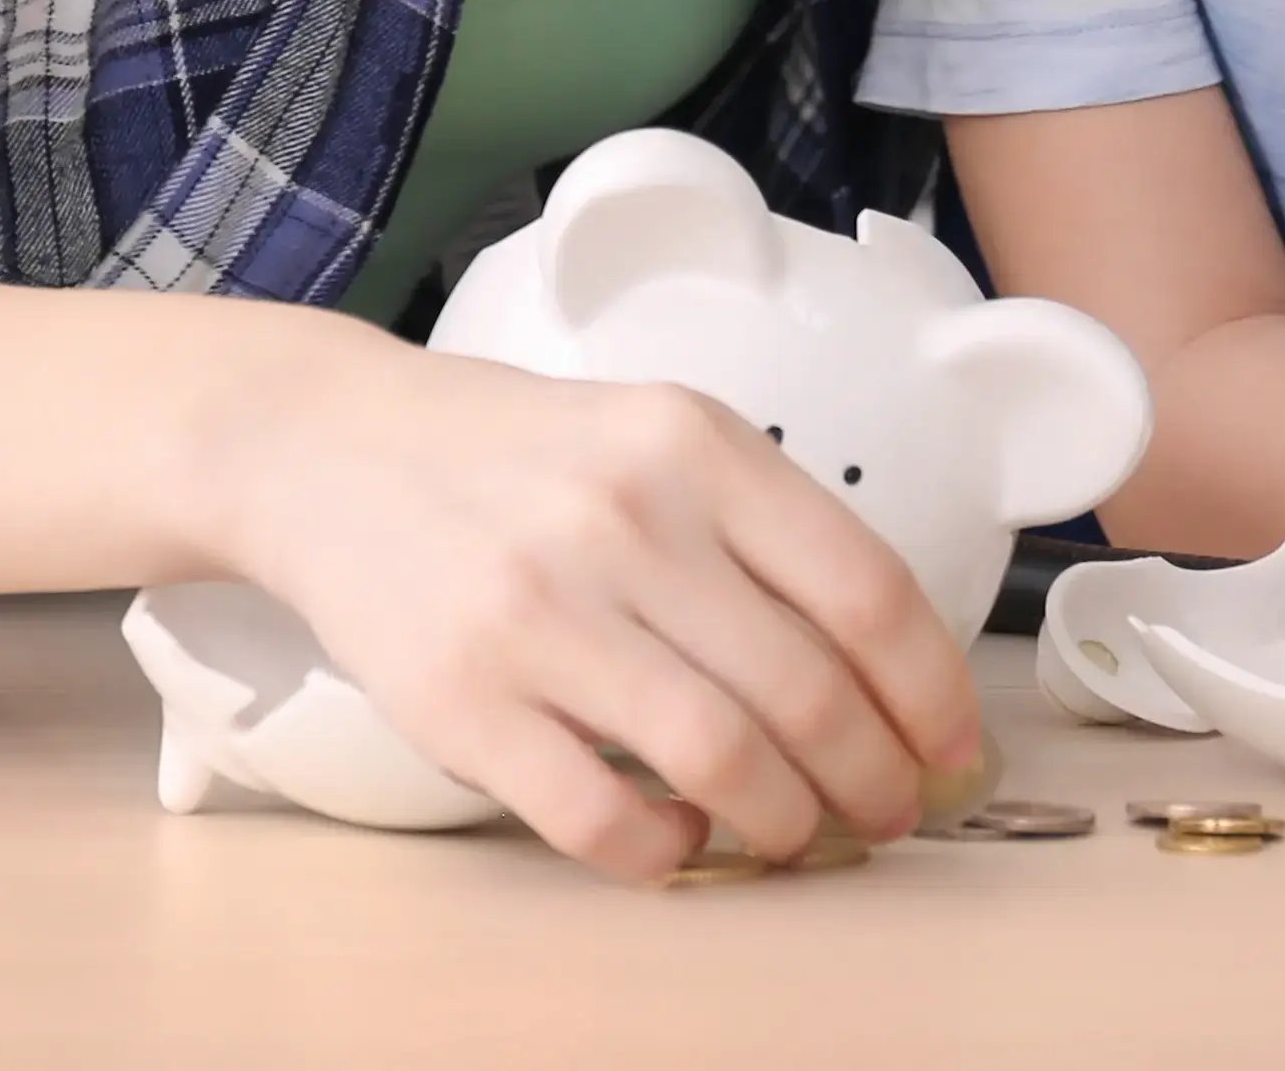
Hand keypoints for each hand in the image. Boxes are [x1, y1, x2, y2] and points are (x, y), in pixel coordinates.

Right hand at [207, 335, 984, 882]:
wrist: (333, 449)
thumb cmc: (517, 457)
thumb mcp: (658, 436)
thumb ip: (764, 529)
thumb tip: (889, 670)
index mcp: (696, 447)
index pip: (867, 592)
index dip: (933, 693)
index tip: (952, 745)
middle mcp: (625, 522)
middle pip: (807, 692)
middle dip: (874, 777)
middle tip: (887, 809)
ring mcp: (538, 613)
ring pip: (721, 759)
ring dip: (787, 822)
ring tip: (800, 832)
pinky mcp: (461, 699)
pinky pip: (600, 818)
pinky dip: (666, 849)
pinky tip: (682, 831)